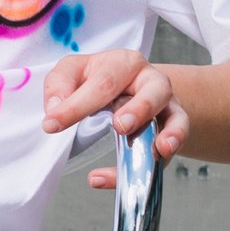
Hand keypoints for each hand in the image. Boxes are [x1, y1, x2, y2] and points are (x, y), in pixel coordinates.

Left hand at [40, 44, 189, 183]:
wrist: (131, 86)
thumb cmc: (98, 80)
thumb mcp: (74, 73)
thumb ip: (59, 85)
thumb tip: (55, 110)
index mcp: (122, 63)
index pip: (102, 82)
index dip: (76, 105)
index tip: (53, 125)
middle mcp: (149, 80)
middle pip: (152, 89)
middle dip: (138, 109)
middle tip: (120, 127)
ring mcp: (167, 104)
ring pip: (176, 115)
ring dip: (168, 132)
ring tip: (157, 149)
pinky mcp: (175, 127)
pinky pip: (175, 143)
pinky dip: (166, 155)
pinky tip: (151, 167)